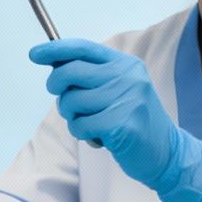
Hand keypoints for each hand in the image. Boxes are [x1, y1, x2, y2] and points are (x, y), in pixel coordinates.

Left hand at [29, 39, 201, 201]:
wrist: (166, 152)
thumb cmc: (135, 121)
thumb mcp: (120, 90)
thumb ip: (93, 76)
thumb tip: (55, 65)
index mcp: (126, 64)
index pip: (83, 48)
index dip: (55, 50)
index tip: (35, 54)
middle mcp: (127, 77)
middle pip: (70, 72)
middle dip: (56, 86)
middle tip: (66, 101)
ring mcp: (125, 100)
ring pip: (71, 101)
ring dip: (73, 116)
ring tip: (92, 123)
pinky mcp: (120, 124)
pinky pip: (80, 124)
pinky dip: (83, 133)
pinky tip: (100, 137)